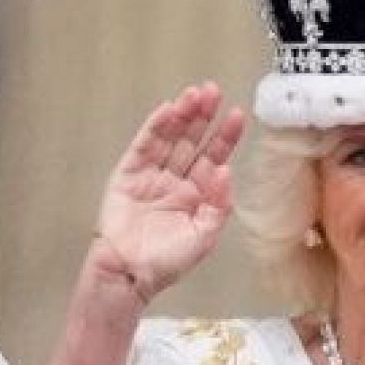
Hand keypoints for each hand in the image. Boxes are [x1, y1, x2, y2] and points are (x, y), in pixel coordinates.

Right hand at [88, 82, 245, 303]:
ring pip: (170, 139)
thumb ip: (218, 205)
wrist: (129, 274)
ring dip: (182, 116)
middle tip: (213, 91)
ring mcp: (152, 175)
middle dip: (204, 116)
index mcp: (197, 194)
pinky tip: (167, 111)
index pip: (214, 157)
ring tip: (194, 94)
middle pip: (193, 141)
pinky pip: (144, 146)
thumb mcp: (203, 237)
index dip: (225, 136)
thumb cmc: (166, 262)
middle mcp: (176, 180)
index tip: (236, 114)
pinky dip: (155, 128)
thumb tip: (227, 170)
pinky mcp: (128, 174)